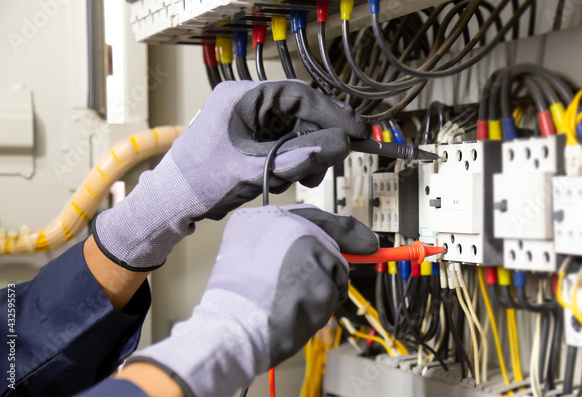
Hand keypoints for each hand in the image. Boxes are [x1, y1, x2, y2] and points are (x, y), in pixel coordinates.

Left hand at [93, 80, 365, 269]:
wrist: (171, 203)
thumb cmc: (202, 182)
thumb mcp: (257, 168)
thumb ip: (302, 154)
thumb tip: (342, 143)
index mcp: (242, 97)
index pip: (299, 95)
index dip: (331, 113)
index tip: (355, 133)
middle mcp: (247, 102)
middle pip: (301, 111)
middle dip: (320, 136)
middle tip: (335, 158)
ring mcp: (249, 120)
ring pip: (296, 127)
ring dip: (310, 150)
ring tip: (309, 176)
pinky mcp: (251, 137)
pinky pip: (286, 140)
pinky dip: (297, 157)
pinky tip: (296, 176)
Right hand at [128, 204, 376, 396]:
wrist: (233, 327)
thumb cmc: (236, 300)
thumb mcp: (247, 255)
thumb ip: (281, 244)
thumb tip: (320, 246)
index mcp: (265, 217)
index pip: (315, 217)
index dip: (343, 231)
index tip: (365, 241)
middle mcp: (290, 226)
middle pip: (330, 245)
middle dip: (326, 269)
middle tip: (301, 288)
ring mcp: (309, 250)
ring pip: (335, 271)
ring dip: (321, 291)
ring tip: (288, 300)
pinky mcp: (323, 277)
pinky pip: (334, 293)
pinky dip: (322, 306)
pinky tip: (297, 310)